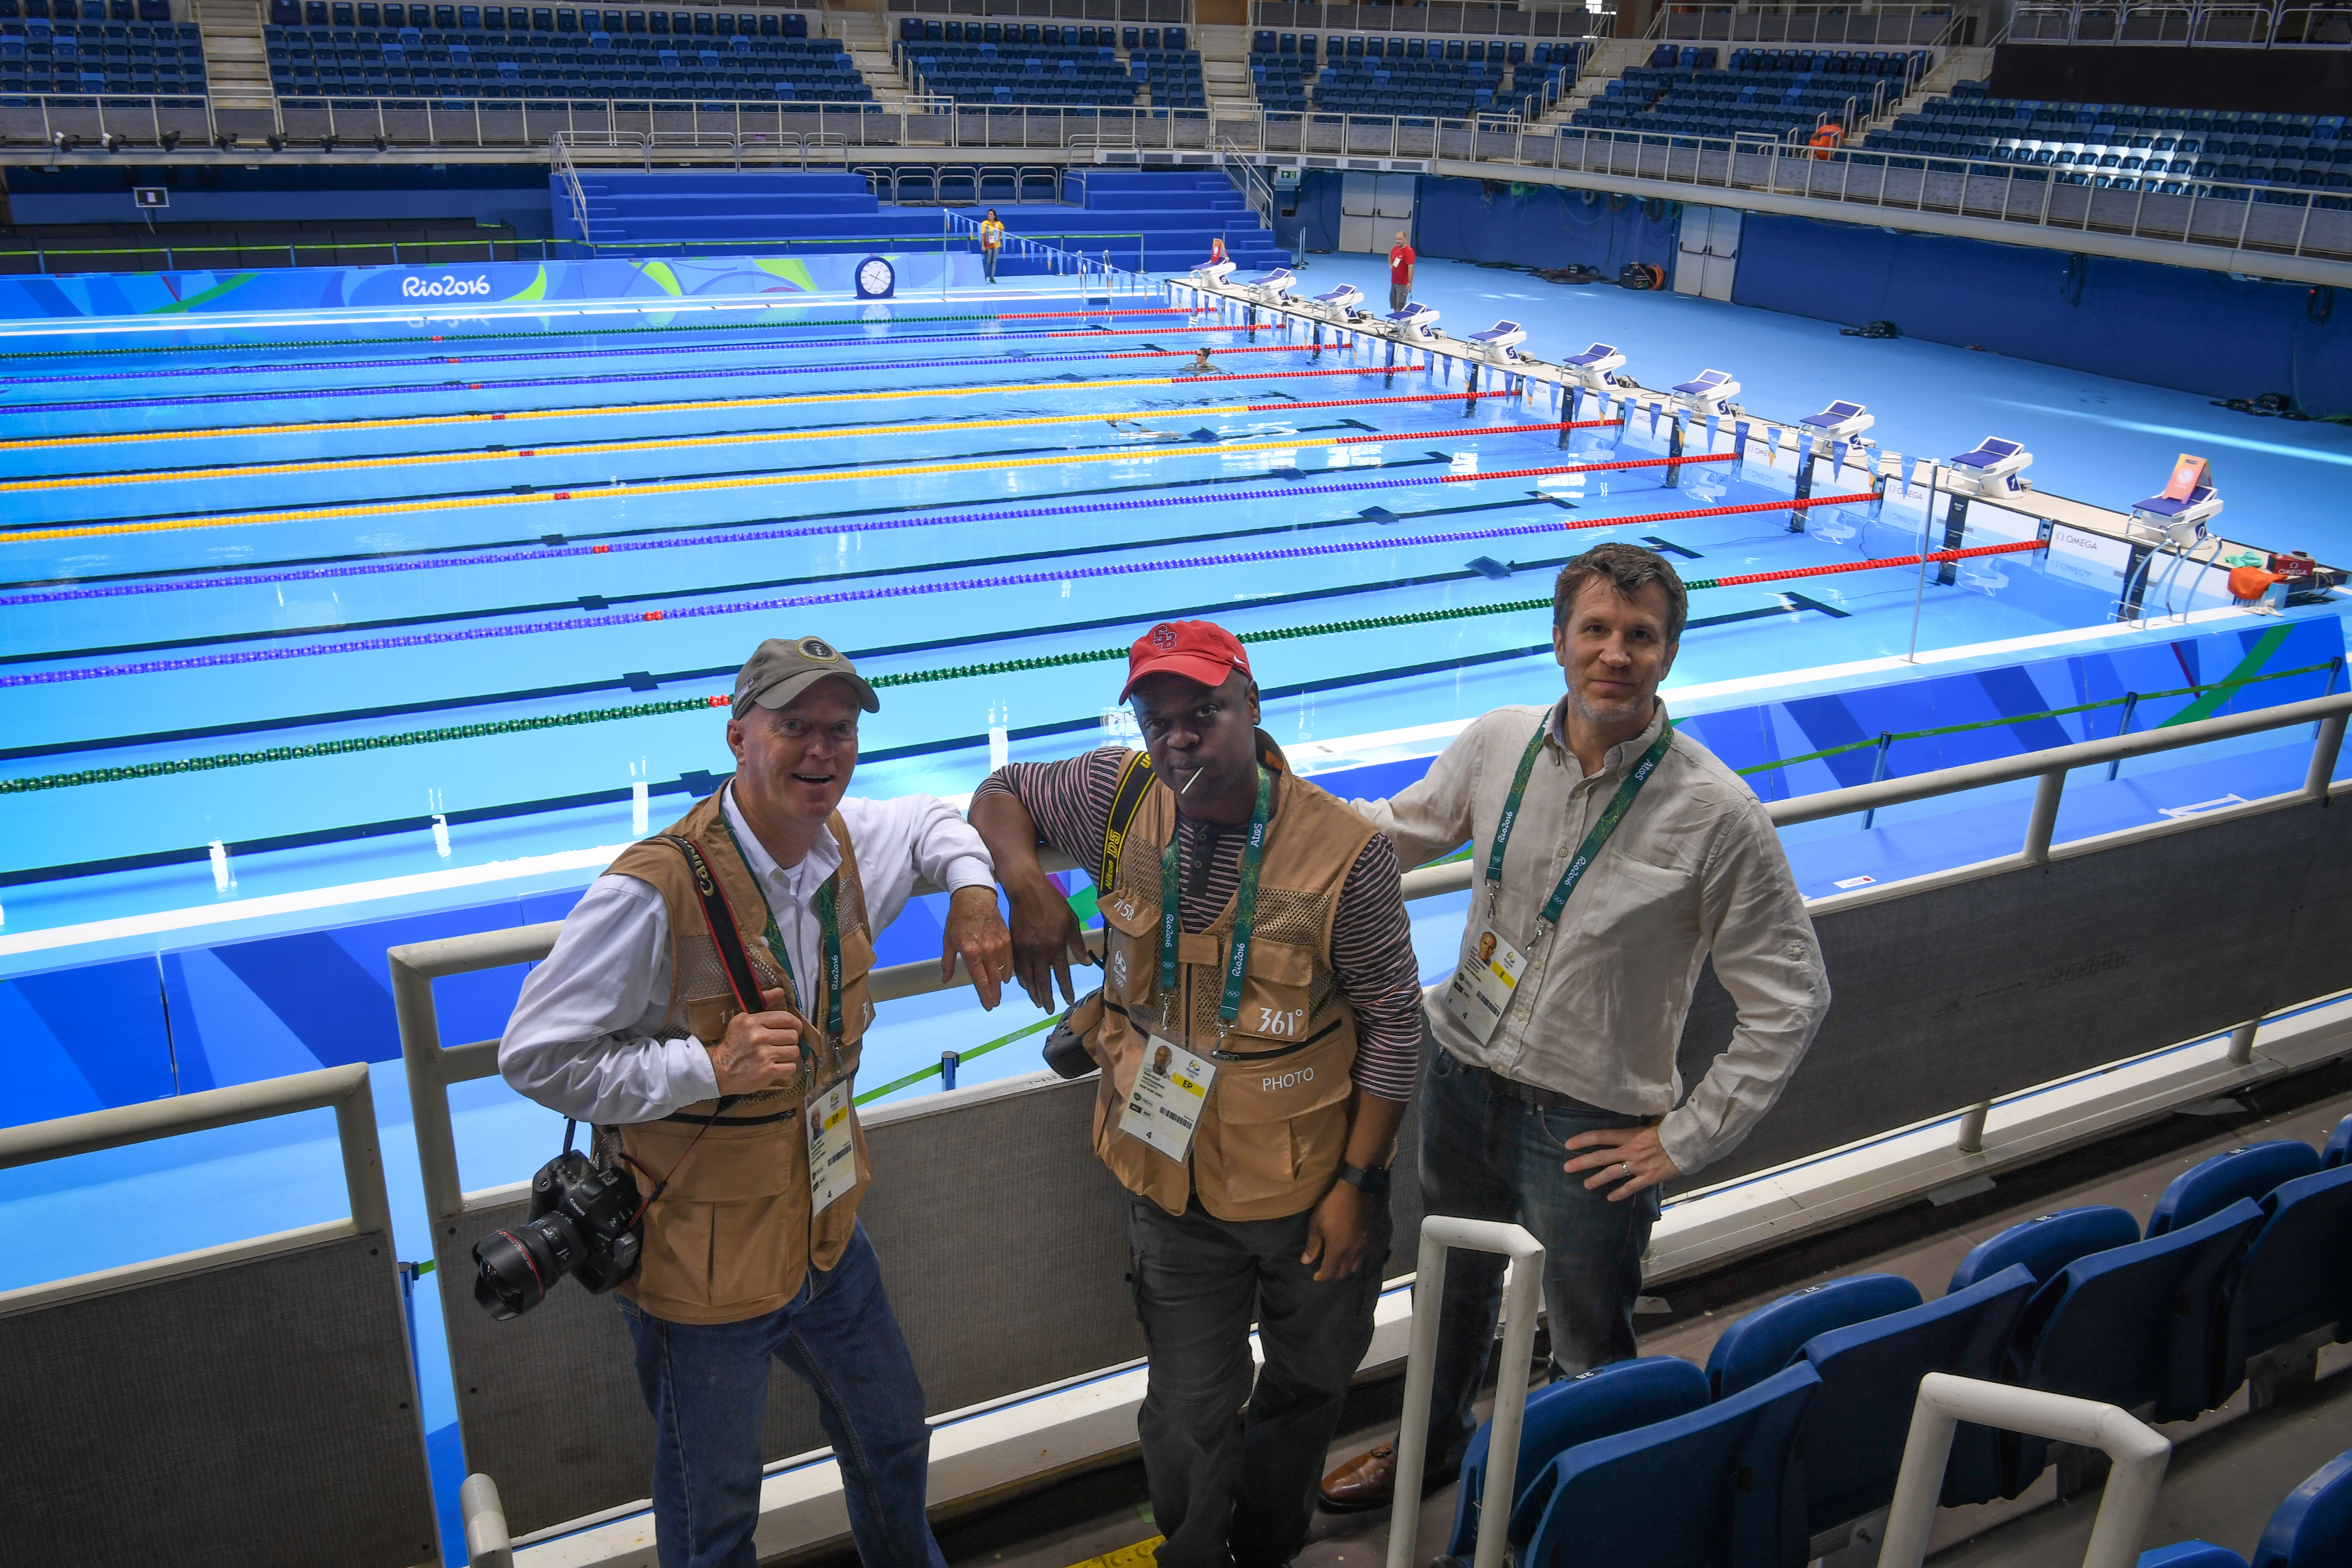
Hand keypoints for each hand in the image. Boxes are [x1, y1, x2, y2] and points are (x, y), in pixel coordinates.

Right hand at [707, 987, 799, 1094]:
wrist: (719, 1071)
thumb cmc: (733, 1046)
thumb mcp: (742, 1021)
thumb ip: (763, 1005)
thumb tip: (780, 991)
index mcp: (752, 1021)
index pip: (786, 1018)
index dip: (795, 1024)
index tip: (794, 1029)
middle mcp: (759, 1036)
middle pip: (792, 1036)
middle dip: (790, 1041)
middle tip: (782, 1045)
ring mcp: (764, 1055)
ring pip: (794, 1051)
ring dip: (788, 1055)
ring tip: (778, 1057)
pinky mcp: (768, 1072)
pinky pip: (791, 1067)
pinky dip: (786, 1069)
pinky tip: (777, 1067)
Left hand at [942, 884, 1014, 1009]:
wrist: (975, 896)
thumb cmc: (959, 918)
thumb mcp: (948, 940)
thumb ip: (948, 962)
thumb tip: (945, 980)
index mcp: (970, 952)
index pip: (980, 980)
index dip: (985, 995)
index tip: (988, 1005)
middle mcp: (987, 950)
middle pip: (994, 979)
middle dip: (994, 994)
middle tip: (994, 1004)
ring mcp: (999, 944)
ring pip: (1003, 971)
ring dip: (1001, 984)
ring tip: (998, 992)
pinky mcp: (1007, 939)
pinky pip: (1010, 960)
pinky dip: (1008, 970)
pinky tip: (1005, 977)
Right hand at [1004, 876, 1094, 1010]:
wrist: (1026, 890)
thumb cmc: (1053, 903)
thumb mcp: (1071, 921)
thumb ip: (1077, 944)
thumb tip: (1087, 963)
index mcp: (1056, 947)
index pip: (1062, 975)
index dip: (1066, 990)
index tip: (1068, 1001)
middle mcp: (1039, 953)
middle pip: (1043, 982)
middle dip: (1047, 998)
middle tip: (1049, 1009)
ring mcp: (1024, 950)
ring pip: (1028, 978)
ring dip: (1033, 992)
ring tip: (1038, 1002)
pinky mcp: (1014, 946)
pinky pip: (1017, 968)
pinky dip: (1021, 980)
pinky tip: (1024, 985)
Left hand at [1301, 1179, 1376, 1281]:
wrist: (1355, 1191)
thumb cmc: (1331, 1206)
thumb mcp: (1316, 1224)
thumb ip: (1312, 1245)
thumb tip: (1306, 1262)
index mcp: (1337, 1250)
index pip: (1330, 1271)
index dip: (1322, 1276)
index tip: (1316, 1276)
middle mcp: (1352, 1252)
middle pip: (1343, 1272)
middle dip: (1333, 1273)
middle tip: (1326, 1269)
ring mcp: (1363, 1246)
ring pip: (1355, 1266)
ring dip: (1345, 1267)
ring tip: (1338, 1262)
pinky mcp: (1370, 1238)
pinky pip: (1363, 1256)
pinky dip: (1355, 1259)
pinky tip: (1350, 1252)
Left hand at [1562, 1124, 1679, 1202]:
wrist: (1688, 1142)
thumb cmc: (1671, 1129)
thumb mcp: (1652, 1122)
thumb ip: (1639, 1126)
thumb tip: (1633, 1120)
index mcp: (1629, 1135)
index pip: (1600, 1136)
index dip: (1583, 1140)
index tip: (1568, 1145)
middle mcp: (1629, 1151)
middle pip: (1600, 1157)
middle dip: (1582, 1162)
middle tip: (1567, 1168)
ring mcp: (1638, 1165)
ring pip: (1612, 1173)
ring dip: (1596, 1179)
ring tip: (1585, 1185)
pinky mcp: (1648, 1177)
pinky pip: (1631, 1187)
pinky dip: (1620, 1193)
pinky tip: (1610, 1198)